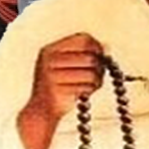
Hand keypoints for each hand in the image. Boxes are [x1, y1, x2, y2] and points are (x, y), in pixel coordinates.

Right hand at [18, 33, 106, 148]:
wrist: (42, 109)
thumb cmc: (59, 85)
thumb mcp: (65, 65)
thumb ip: (84, 54)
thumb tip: (107, 46)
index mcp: (50, 49)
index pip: (82, 39)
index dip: (96, 46)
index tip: (101, 56)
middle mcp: (48, 60)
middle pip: (89, 57)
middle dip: (99, 67)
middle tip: (98, 74)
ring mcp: (51, 75)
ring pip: (91, 73)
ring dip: (97, 81)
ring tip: (91, 84)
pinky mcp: (58, 90)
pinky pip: (86, 87)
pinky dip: (91, 90)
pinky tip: (85, 91)